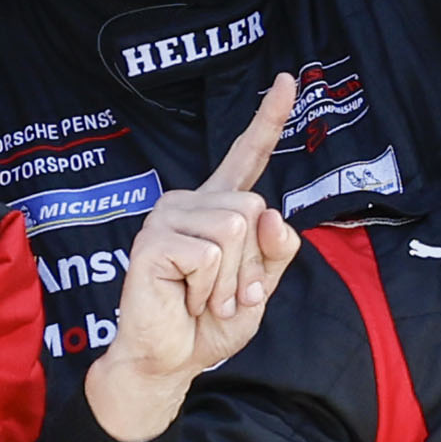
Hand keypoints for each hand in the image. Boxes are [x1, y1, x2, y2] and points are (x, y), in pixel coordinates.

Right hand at [89, 75, 303, 441]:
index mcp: (217, 208)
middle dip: (253, 263)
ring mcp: (166, 218)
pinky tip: (186, 298)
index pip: (246, 157)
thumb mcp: (260, 285)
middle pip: (254, 208)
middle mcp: (189, 203)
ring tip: (206, 298)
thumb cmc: (210, 323)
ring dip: (232, 279)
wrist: (170, 360)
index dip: (267, 120)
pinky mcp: (153, 241)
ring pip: (235, 229)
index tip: (288, 81)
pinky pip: (210, 253)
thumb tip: (273, 214)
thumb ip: (275, 249)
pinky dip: (210, 287)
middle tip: (226, 294)